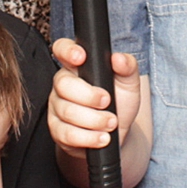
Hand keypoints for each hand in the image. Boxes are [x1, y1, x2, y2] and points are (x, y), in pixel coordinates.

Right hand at [47, 38, 140, 155]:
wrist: (116, 133)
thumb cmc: (119, 103)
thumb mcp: (129, 83)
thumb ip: (127, 67)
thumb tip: (118, 58)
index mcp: (77, 66)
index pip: (62, 49)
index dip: (67, 51)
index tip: (81, 57)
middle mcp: (62, 85)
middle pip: (64, 85)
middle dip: (89, 95)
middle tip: (107, 101)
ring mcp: (57, 108)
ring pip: (67, 112)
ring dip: (94, 120)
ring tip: (111, 122)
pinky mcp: (58, 131)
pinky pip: (67, 134)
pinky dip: (89, 138)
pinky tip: (102, 137)